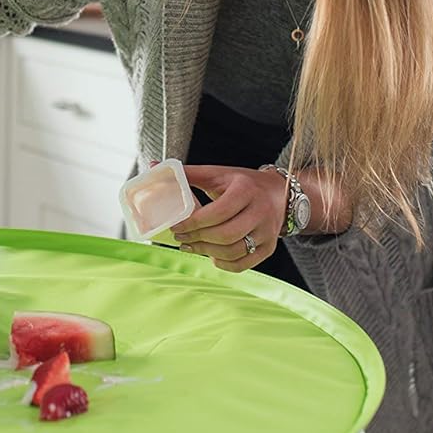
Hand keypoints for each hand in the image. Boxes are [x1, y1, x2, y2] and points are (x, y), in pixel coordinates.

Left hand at [171, 165, 288, 271]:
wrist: (278, 193)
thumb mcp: (218, 174)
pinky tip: (211, 256)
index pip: (217, 212)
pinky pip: (244, 264)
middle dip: (198, 239)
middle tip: (181, 238)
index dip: (193, 222)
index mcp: (246, 190)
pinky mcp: (269, 247)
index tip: (177, 225)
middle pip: (225, 234)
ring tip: (191, 246)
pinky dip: (224, 264)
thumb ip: (188, 174)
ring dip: (207, 252)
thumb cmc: (241, 183)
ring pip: (233, 251)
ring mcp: (267, 232)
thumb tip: (154, 167)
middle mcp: (261, 211)